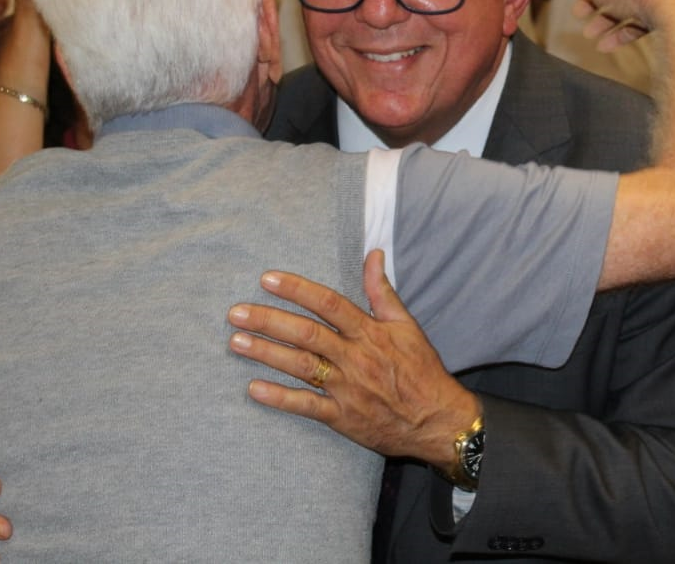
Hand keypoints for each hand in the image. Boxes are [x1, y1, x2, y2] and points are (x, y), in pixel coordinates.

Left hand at [228, 251, 480, 468]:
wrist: (438, 421)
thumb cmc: (422, 369)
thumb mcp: (407, 325)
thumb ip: (383, 291)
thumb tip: (374, 254)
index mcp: (370, 333)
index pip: (329, 304)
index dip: (297, 290)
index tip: (267, 279)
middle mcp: (355, 358)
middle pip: (307, 334)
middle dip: (269, 321)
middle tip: (236, 312)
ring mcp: (347, 389)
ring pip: (301, 367)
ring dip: (267, 354)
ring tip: (236, 342)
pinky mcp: (342, 417)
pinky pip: (307, 406)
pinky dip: (280, 398)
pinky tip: (254, 388)